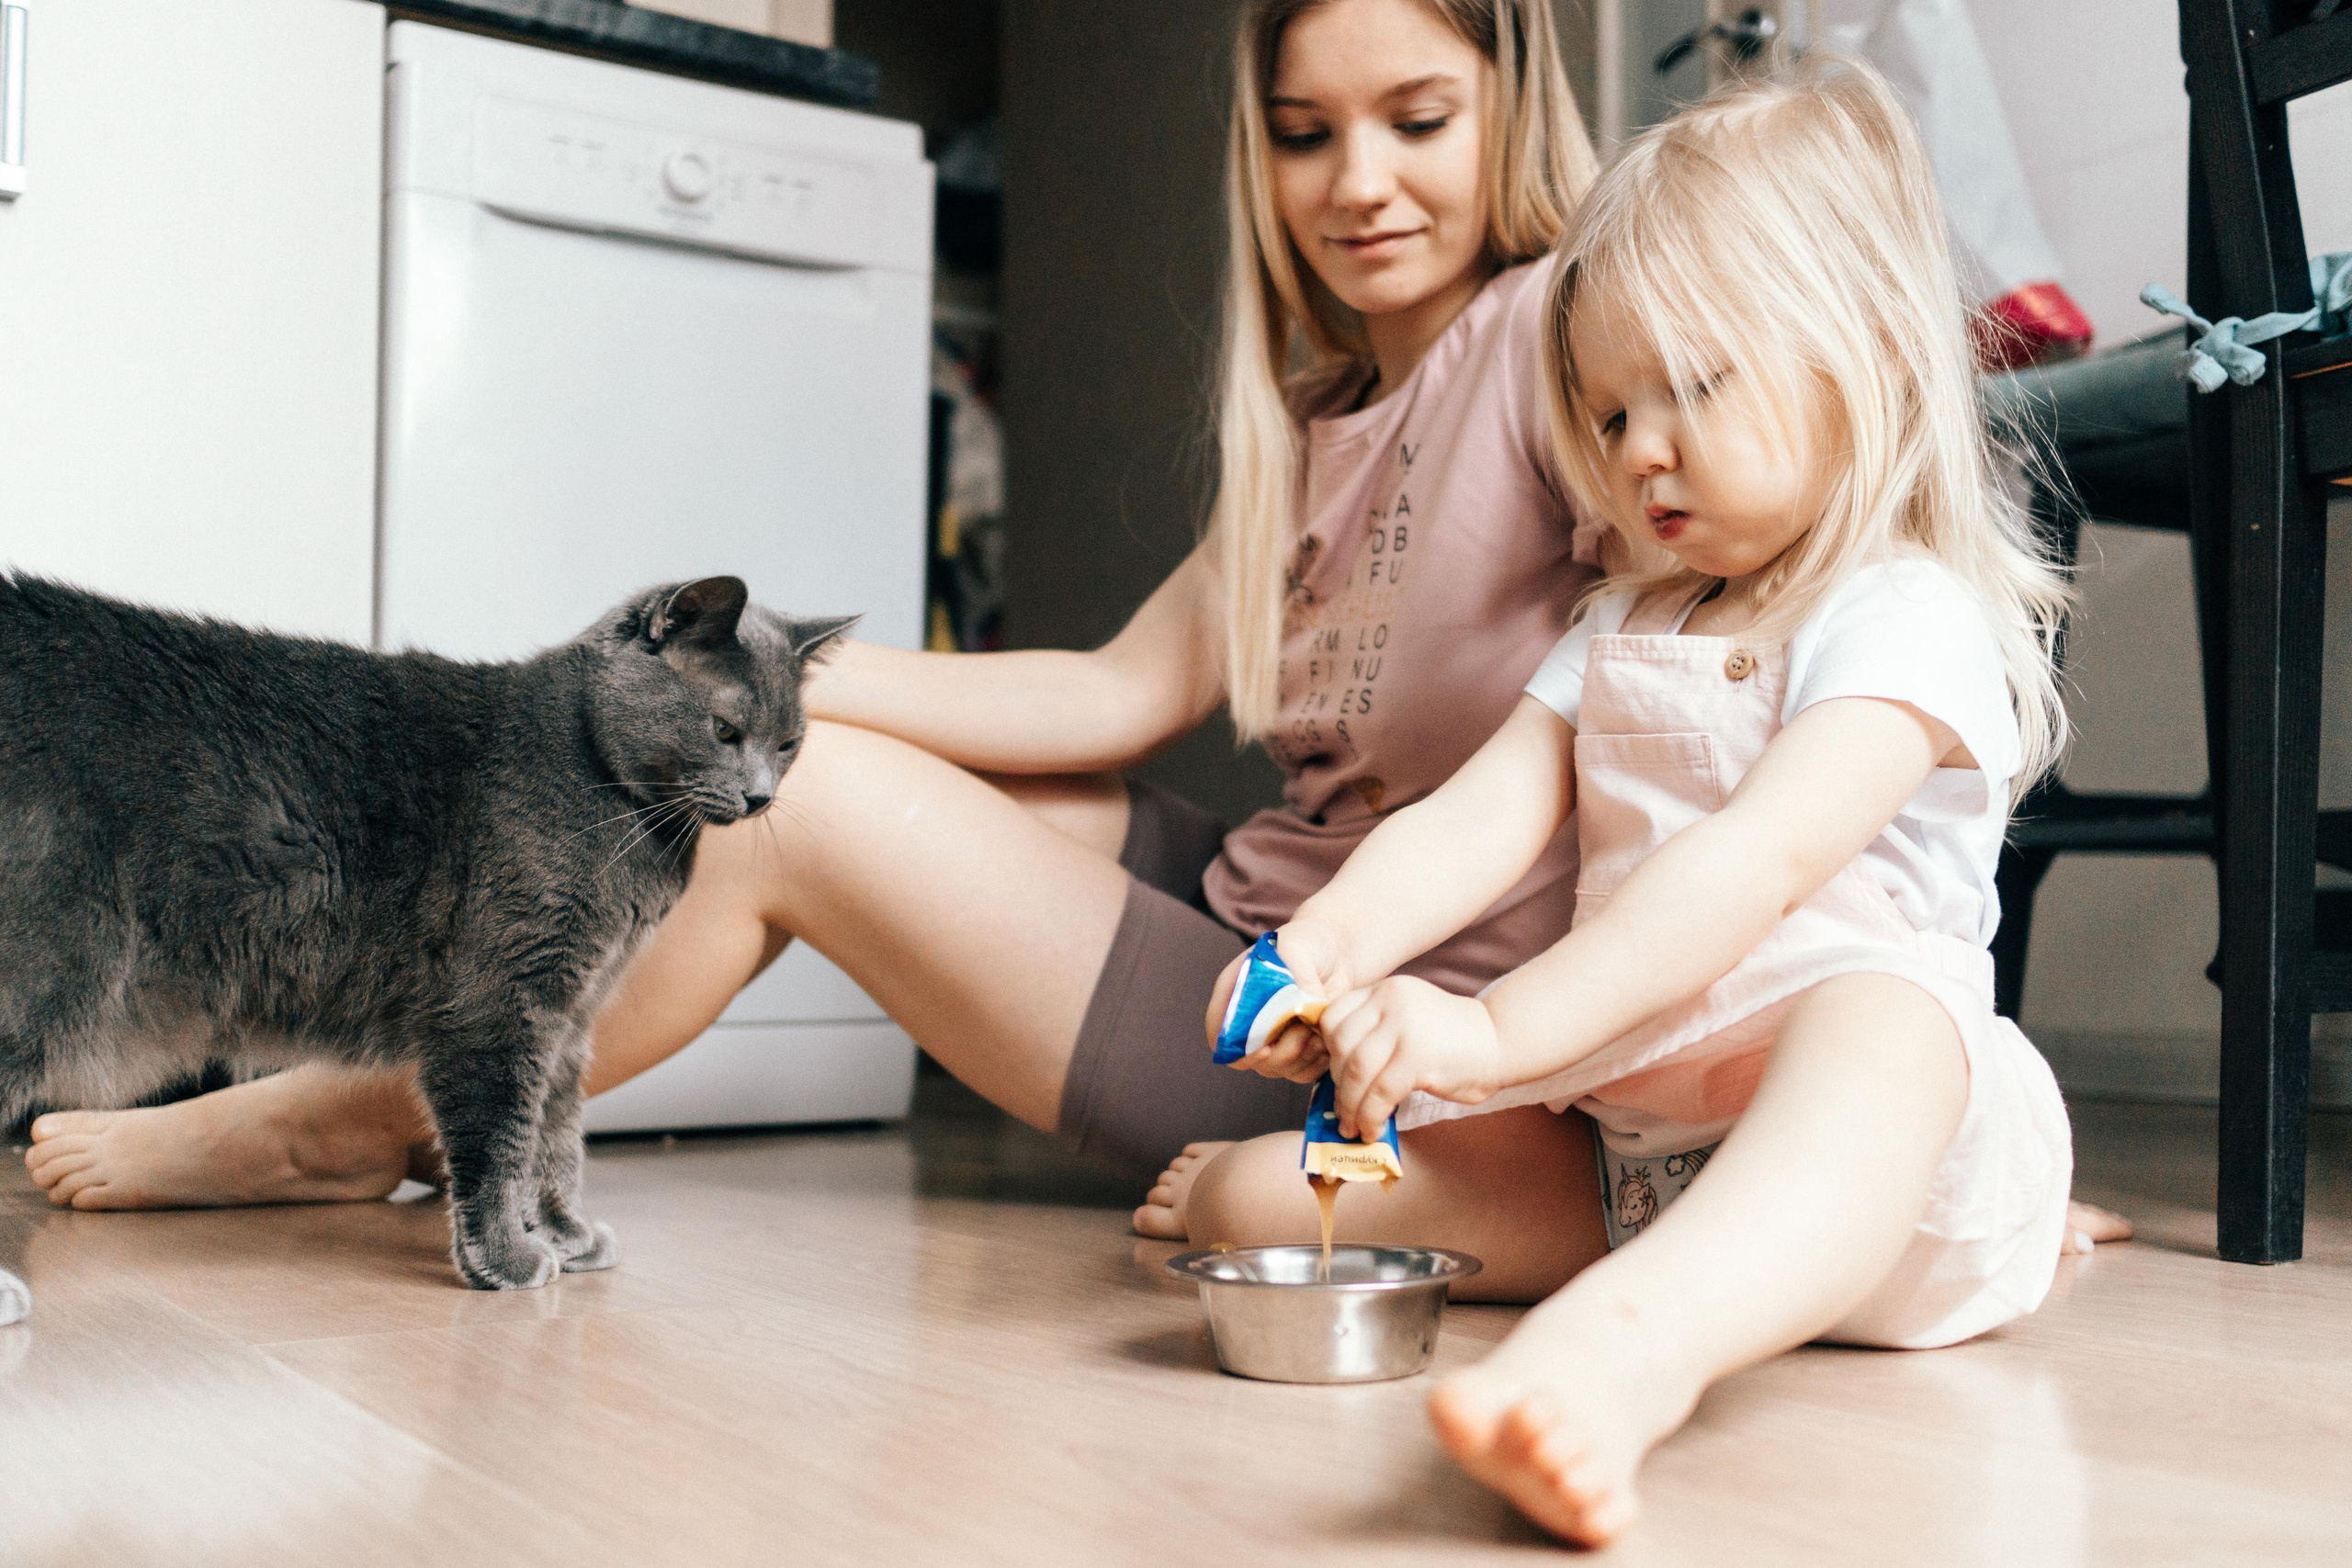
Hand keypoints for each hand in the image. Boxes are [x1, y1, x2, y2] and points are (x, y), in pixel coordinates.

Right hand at [1203, 920, 1351, 1082]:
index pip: (1220, 1035)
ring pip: (1275, 1069)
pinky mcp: (1297, 1049)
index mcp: (1234, 993)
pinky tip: (1326, 1040)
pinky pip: (1300, 1072)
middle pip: (1248, 1059)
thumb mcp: (1297, 950)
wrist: (1336, 953)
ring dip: (1300, 1058)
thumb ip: (1295, 978)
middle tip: (1305, 1032)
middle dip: (1279, 1053)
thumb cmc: (1308, 944)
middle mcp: (1248, 1021)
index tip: (1266, 1046)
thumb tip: (1304, 1007)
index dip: (1237, 1048)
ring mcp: (1272, 1038)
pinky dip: (1314, 1063)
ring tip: (1319, 1031)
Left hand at [1318, 977, 1504, 1137]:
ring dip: (1349, 1106)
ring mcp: (1404, 1027)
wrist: (1500, 1042)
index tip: (1334, 1078)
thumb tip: (1338, 1077)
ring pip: (1356, 1072)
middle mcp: (1390, 1001)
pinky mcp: (1418, 1057)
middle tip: (1343, 1109)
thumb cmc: (1451, 1039)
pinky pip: (1380, 1093)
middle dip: (1337, 1084)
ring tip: (1353, 1126)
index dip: (1326, 1052)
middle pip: (1340, 1045)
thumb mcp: (1408, 1019)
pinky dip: (1370, 1116)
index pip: (1333, 1017)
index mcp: (1385, 990)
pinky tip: (1373, 1129)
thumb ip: (1376, 1032)